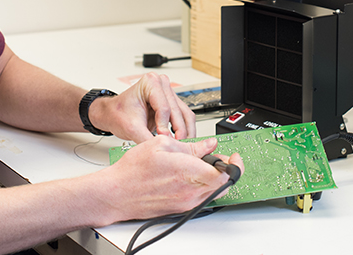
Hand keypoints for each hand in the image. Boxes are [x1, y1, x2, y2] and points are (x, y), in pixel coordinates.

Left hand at [89, 72, 195, 142]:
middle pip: (177, 111)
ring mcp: (168, 93)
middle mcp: (161, 84)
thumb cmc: (118, 114)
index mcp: (150, 83)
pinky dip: (183, 130)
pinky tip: (180, 141)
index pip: (164, 108)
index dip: (164, 126)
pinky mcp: (172, 103)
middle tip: (177, 148)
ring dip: (185, 132)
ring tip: (181, 147)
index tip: (163, 140)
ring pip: (185, 114)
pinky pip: (184, 117)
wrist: (113, 114)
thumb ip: (148, 139)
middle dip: (179, 132)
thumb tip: (165, 149)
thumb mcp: (131, 128)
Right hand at [100, 136, 243, 221]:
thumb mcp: (161, 144)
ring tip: (201, 163)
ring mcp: (186, 203)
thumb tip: (208, 145)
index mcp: (188, 173)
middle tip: (219, 157)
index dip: (234, 164)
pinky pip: (200, 197)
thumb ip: (190, 145)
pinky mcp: (180, 208)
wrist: (117, 193)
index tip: (234, 156)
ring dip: (214, 177)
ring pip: (213, 191)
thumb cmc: (134, 169)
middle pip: (223, 184)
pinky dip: (202, 185)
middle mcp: (190, 192)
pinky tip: (190, 174)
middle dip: (225, 170)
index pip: (224, 173)